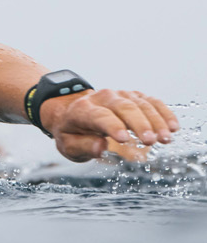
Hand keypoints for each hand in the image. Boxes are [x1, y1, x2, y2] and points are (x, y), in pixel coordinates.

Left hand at [40, 89, 179, 162]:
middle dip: (139, 124)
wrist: (73, 112)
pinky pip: (152, 102)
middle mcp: (102, 98)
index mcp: (82, 110)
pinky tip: (173, 127)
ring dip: (156, 121)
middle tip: (151, 141)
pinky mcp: (134, 97)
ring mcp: (120, 95)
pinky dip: (163, 113)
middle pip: (124, 107)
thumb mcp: (69, 145)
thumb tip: (100, 147)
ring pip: (140, 104)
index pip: (99, 116)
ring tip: (166, 138)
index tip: (124, 139)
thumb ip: (83, 146)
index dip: (112, 126)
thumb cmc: (73, 133)